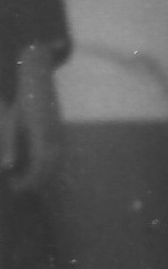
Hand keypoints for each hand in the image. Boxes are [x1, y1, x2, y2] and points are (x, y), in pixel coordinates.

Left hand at [2, 46, 63, 192]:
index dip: (27, 182)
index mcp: (42, 139)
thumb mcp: (10, 122)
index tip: (14, 187)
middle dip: (34, 183)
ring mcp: (60, 138)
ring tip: (25, 181)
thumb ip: (10, 145)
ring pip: (55, 166)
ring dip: (42, 176)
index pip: (38, 170)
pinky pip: (56, 157)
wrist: (38, 80)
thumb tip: (7, 167)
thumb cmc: (21, 100)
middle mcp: (55, 141)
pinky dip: (47, 167)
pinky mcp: (60, 135)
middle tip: (17, 188)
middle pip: (49, 171)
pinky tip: (34, 167)